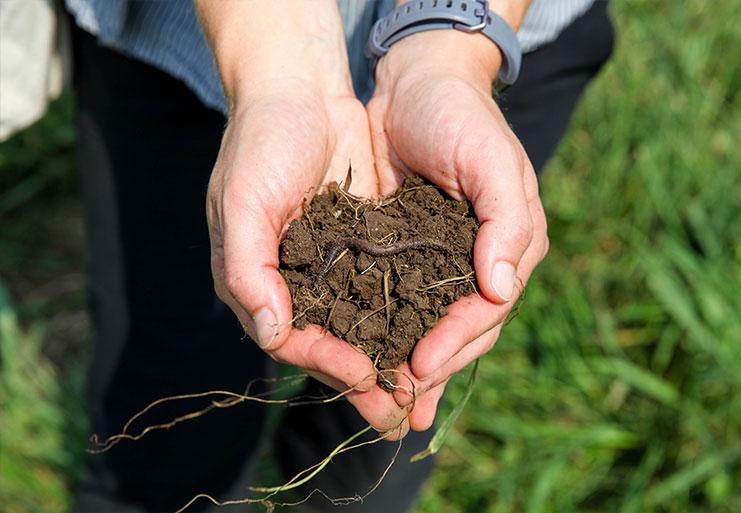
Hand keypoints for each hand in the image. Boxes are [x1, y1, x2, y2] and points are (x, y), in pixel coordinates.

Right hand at [206, 79, 414, 438]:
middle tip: (402, 417)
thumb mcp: (243, 202)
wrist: (300, 93)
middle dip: (366, 382)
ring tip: (424, 392)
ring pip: (362, 327)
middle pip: (331, 345)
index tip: (367, 377)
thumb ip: (246, 268)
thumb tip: (269, 331)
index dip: (328, 363)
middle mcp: (295, 283)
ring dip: (390, 360)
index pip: (292, 340)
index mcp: (259, 282)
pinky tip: (432, 336)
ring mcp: (332, 267)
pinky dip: (404, 317)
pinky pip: (384, 292)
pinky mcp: (363, 247)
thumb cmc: (261, 144)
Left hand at [367, 30, 548, 429]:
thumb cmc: (461, 117)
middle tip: (398, 408)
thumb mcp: (491, 161)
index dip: (453, 342)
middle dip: (433, 370)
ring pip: (432, 326)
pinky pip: (404, 303)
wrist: (420, 83)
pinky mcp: (411, 253)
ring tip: (389, 406)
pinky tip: (376, 361)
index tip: (417, 367)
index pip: (484, 310)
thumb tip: (503, 288)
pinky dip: (393, 334)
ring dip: (413, 367)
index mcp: (510, 247)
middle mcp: (481, 262)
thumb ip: (506, 223)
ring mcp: (446, 261)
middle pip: (461, 330)